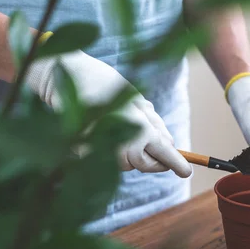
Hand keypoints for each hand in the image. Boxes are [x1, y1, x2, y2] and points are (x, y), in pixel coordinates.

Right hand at [25, 50, 191, 177]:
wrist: (63, 77)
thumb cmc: (103, 83)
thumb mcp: (136, 99)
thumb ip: (154, 123)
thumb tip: (169, 144)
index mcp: (138, 127)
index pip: (163, 152)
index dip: (176, 163)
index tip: (186, 171)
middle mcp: (122, 144)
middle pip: (145, 165)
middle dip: (152, 158)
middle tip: (152, 140)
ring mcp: (103, 152)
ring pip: (125, 164)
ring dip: (129, 151)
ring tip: (119, 124)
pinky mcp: (85, 155)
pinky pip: (106, 159)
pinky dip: (110, 149)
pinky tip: (102, 129)